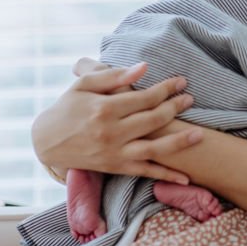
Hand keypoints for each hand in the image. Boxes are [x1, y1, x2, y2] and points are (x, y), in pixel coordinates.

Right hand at [31, 60, 202, 183]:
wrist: (46, 142)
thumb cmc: (67, 108)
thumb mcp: (84, 85)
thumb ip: (114, 76)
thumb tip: (144, 67)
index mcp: (104, 108)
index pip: (144, 98)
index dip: (166, 89)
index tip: (181, 82)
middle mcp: (112, 132)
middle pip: (153, 119)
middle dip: (175, 108)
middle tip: (190, 98)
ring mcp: (115, 152)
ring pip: (154, 149)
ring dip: (179, 142)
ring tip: (200, 134)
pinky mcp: (115, 167)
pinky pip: (145, 172)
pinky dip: (166, 176)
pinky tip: (185, 178)